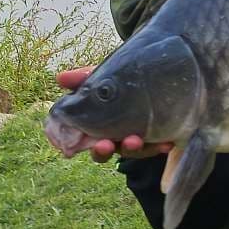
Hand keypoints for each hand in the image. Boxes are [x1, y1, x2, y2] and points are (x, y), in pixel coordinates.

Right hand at [55, 67, 172, 162]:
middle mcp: (114, 136)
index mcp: (97, 125)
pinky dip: (160, 146)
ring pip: (130, 150)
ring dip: (131, 148)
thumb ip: (84, 78)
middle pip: (105, 150)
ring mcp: (135, 138)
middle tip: (105, 145)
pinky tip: (167, 144)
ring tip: (134, 140)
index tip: (70, 149)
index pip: (83, 140)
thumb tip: (61, 77)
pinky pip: (157, 146)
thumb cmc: (123, 80)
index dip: (76, 146)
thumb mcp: (105, 78)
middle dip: (103, 150)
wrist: (159, 77)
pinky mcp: (157, 138)